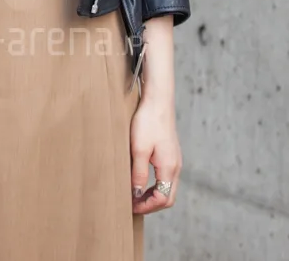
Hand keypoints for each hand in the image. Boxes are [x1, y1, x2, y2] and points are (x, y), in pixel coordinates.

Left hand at [130, 94, 181, 214]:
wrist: (158, 100)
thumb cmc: (148, 122)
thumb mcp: (139, 149)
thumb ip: (138, 174)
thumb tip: (136, 194)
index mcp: (169, 167)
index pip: (162, 199)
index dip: (146, 206)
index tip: (131, 207)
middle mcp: (176, 166)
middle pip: (168, 197)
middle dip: (151, 205)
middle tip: (133, 205)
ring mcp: (175, 159)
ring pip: (168, 187)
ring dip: (153, 195)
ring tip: (135, 195)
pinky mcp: (171, 153)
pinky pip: (166, 176)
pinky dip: (156, 184)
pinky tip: (142, 180)